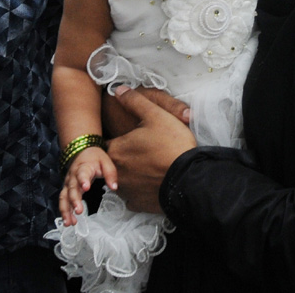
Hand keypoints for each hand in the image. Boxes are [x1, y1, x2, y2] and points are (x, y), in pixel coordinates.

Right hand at [59, 146, 116, 225]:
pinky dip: (64, 211)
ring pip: (64, 196)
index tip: (86, 188)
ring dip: (65, 209)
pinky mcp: (66, 189)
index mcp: (84, 167)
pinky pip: (63, 200)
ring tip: (69, 222)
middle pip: (72, 188)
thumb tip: (114, 187)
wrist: (82, 151)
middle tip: (79, 211)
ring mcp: (68, 183)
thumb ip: (110, 174)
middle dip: (74, 200)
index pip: (82, 173)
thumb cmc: (95, 158)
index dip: (83, 180)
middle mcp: (73, 176)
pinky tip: (68, 222)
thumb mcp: (106, 161)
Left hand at [107, 86, 196, 213]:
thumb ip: (134, 101)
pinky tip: (151, 182)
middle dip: (123, 156)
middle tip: (140, 151)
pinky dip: (139, 189)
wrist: (190, 181)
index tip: (126, 137)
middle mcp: (116, 172)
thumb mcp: (155, 115)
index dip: (115, 138)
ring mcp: (126, 191)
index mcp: (116, 150)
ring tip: (147, 166)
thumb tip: (118, 90)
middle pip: (112, 162)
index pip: (104, 143)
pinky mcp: (138, 204)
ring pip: (121, 179)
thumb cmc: (172, 146)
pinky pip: (133, 196)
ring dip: (130, 173)